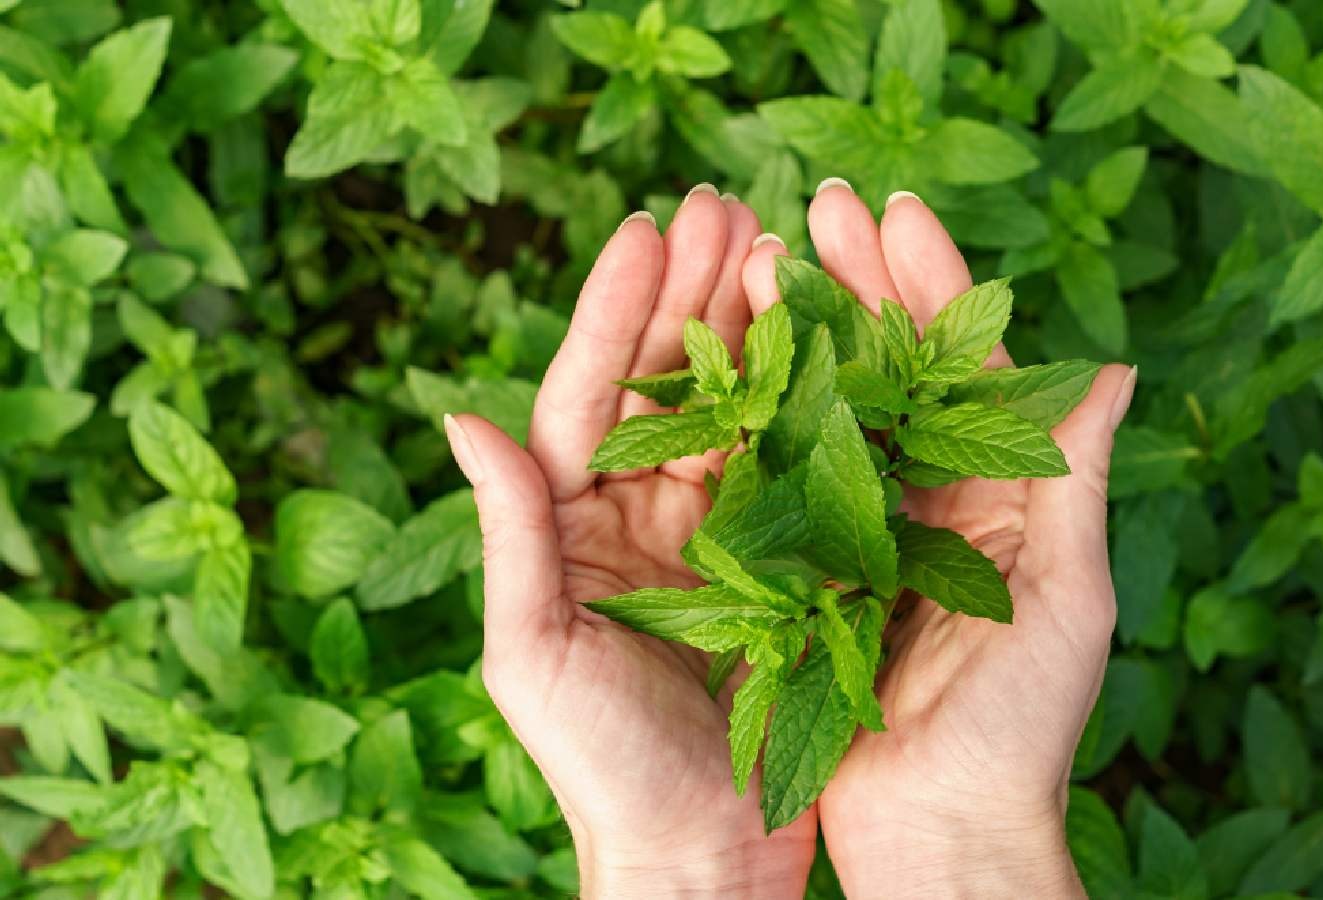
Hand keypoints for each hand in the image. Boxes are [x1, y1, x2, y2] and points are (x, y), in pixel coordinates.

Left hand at [443, 188, 815, 897]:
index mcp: (573, 527)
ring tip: (779, 245)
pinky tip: (831, 342)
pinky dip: (807, 402)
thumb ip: (511, 532)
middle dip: (692, 292)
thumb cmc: (602, 769)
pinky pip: (791, 467)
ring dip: (753, 327)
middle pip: (665, 382)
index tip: (649, 229)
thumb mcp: (536, 652)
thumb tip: (463, 414)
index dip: (617, 310)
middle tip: (725, 203)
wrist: (700, 855)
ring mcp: (714, 535)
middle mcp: (640, 516)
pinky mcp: (778, 564)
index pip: (590, 395)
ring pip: (733, 409)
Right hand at [740, 183, 1133, 897]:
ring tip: (766, 254)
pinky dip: (764, 419)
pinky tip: (734, 359)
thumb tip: (1113, 367)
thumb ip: (1072, 481)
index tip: (895, 212)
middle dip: (862, 283)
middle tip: (819, 204)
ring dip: (807, 332)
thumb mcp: (1066, 600)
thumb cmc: (1022, 731)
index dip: (935, 285)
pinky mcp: (811, 573)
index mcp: (1004, 496)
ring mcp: (869, 533)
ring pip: (836, 409)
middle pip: (897, 369)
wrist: (940, 832)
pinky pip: (787, 481)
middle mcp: (936, 501)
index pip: (970, 367)